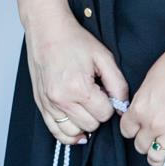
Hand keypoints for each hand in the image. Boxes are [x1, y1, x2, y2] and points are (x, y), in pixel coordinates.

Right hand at [27, 14, 128, 145]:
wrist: (47, 31)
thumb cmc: (75, 41)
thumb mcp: (104, 57)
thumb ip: (118, 84)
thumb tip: (123, 107)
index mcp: (79, 87)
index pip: (104, 114)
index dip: (110, 104)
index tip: (105, 91)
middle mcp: (61, 99)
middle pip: (91, 125)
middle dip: (98, 113)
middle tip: (95, 95)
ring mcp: (49, 104)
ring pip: (74, 132)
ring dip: (84, 123)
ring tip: (85, 107)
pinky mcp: (41, 105)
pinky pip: (55, 132)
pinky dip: (68, 134)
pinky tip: (77, 129)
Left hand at [120, 36, 164, 165]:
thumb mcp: (149, 79)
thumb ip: (143, 99)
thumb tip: (143, 110)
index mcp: (139, 107)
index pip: (126, 131)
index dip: (132, 131)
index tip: (139, 130)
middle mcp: (152, 122)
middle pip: (140, 147)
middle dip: (145, 144)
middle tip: (153, 140)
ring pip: (157, 158)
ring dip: (158, 158)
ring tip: (164, 156)